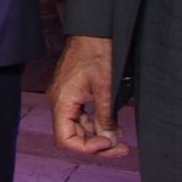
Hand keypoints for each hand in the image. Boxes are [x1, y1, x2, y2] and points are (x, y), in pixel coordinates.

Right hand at [48, 35, 128, 157]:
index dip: (88, 148)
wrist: (91, 33)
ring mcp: (64, 99)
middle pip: (73, 136)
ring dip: (98, 136)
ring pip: (78, 128)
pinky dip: (96, 124)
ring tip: (121, 137)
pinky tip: (113, 125)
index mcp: (62, 102)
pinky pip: (81, 117)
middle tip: (123, 148)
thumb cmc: (96, 54)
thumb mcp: (105, 88)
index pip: (66, 140)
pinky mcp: (71, 95)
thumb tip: (109, 140)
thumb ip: (105, 117)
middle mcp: (58, 103)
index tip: (108, 143)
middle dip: (98, 145)